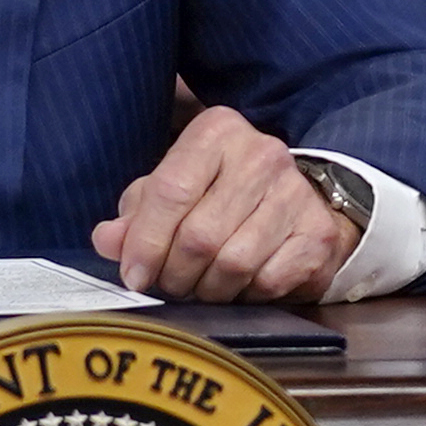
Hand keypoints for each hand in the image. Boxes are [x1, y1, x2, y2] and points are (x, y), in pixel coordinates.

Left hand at [103, 106, 362, 303]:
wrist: (299, 203)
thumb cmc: (221, 196)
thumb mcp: (173, 192)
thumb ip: (136, 215)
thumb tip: (107, 240)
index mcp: (217, 131)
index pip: (170, 191)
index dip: (145, 242)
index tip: (133, 275)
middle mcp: (261, 154)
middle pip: (200, 235)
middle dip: (175, 273)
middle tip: (169, 285)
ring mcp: (295, 193)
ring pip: (233, 263)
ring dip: (208, 289)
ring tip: (201, 287)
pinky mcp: (317, 233)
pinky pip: (269, 281)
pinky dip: (246, 294)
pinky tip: (240, 285)